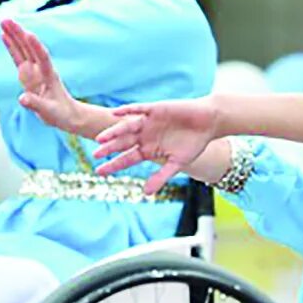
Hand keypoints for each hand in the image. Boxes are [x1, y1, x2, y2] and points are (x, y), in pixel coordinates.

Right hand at [1, 19, 82, 131]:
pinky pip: (17, 57)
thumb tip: (22, 99)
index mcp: (49, 76)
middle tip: (7, 20)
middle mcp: (40, 69)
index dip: (36, 46)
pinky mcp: (26, 73)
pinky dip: (11, 46)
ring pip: (23, 48)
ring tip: (3, 22)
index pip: (43, 58)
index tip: (28, 34)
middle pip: (29, 47)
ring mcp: (33, 70)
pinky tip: (4, 35)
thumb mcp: (48, 112)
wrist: (64, 113)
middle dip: (19, 34)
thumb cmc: (60, 112)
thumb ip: (36, 104)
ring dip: (14, 35)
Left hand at [93, 98, 222, 195]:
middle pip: (123, 143)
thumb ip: (161, 177)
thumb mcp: (177, 163)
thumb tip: (146, 193)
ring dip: (114, 132)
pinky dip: (127, 110)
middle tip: (95, 155)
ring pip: (127, 127)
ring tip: (100, 139)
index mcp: (148, 149)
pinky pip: (138, 109)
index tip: (99, 172)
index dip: (114, 165)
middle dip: (109, 149)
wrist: (207, 122)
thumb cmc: (194, 143)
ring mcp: (148, 122)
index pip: (127, 158)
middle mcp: (145, 135)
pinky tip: (115, 113)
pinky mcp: (155, 109)